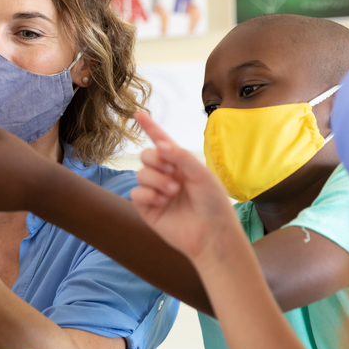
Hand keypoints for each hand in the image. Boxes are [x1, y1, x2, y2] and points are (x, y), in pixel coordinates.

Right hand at [130, 112, 241, 261]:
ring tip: (173, 193)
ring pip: (141, 174)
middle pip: (146, 156)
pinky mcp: (147, 208)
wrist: (211, 235)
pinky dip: (147, 195)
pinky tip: (161, 202)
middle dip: (156, 160)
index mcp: (181, 165)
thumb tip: (160, 144)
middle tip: (173, 173)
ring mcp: (155, 192)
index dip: (150, 128)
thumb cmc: (213, 204)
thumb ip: (181, 157)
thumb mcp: (202, 175)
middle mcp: (166, 176)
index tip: (139, 113)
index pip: (162, 143)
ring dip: (156, 180)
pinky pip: (135, 193)